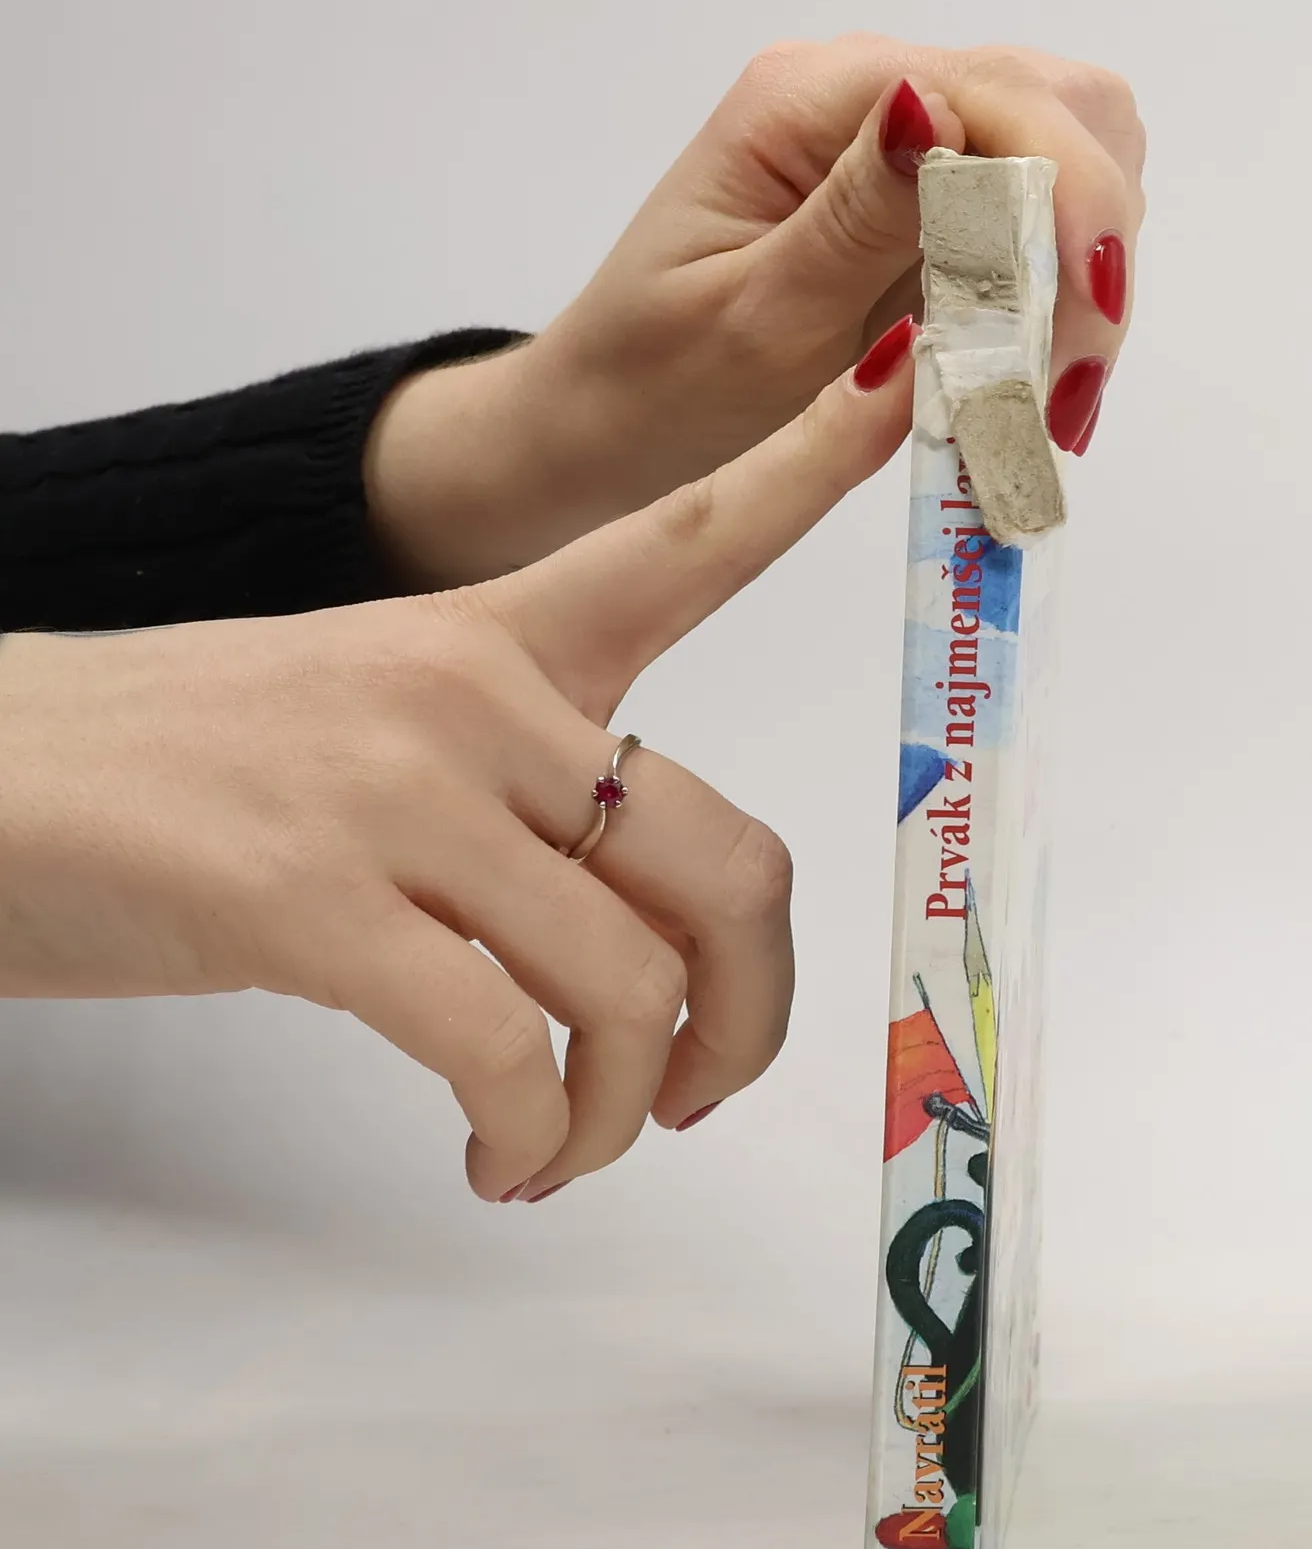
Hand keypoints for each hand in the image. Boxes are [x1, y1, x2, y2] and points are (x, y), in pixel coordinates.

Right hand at [0, 333, 916, 1200]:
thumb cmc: (175, 773)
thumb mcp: (367, 730)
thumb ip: (514, 796)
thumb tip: (637, 950)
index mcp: (491, 643)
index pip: (679, 544)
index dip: (800, 474)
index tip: (898, 387)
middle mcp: (468, 699)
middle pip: (727, 865)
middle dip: (751, 1014)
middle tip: (699, 1091)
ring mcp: (393, 794)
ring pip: (630, 983)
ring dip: (621, 1107)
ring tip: (563, 1145)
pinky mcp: (308, 902)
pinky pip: (503, 1050)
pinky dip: (531, 1136)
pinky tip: (496, 1161)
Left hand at [367, 36, 1145, 587]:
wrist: (603, 431)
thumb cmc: (657, 389)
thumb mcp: (753, 319)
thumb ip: (856, 221)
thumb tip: (937, 110)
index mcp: (808, 103)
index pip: (997, 98)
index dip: (1070, 201)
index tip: (1084, 328)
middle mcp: (865, 101)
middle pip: (1059, 111)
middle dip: (1091, 242)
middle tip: (1065, 383)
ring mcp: (900, 154)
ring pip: (1064, 164)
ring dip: (1081, 275)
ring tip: (1046, 390)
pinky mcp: (918, 214)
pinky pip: (1028, 227)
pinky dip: (1053, 297)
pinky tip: (1026, 375)